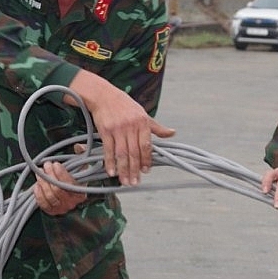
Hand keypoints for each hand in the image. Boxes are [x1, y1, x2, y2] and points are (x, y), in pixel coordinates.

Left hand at [34, 160, 87, 215]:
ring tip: (39, 172)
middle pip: (58, 190)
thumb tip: (78, 147)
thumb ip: (82, 155)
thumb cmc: (75, 178)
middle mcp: (72, 203)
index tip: (55, 164)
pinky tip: (37, 184)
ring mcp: (61, 209)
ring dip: (42, 182)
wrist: (69, 193)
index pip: (70, 184)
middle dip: (50, 175)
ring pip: (49, 196)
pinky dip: (38, 193)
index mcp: (80, 193)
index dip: (61, 174)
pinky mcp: (51, 211)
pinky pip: (43, 204)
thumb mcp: (81, 166)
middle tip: (46, 165)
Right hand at [67, 70, 174, 186]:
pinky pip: (108, 150)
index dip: (146, 160)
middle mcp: (131, 126)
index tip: (145, 171)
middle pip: (134, 152)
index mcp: (142, 122)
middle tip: (134, 182)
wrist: (104, 96)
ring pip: (122, 153)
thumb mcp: (143, 114)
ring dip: (123, 169)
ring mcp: (118, 129)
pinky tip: (111, 172)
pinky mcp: (105, 131)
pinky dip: (110, 162)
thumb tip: (172, 133)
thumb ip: (156, 127)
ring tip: (125, 181)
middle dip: (134, 169)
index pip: (146, 145)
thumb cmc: (125, 105)